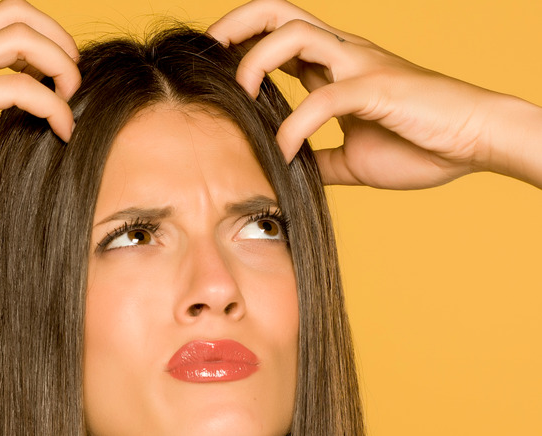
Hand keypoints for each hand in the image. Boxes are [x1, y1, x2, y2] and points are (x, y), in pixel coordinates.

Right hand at [0, 0, 79, 203]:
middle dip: (57, 39)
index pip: (0, 23)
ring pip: (21, 35)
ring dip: (60, 63)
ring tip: (71, 100)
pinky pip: (19, 87)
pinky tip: (62, 131)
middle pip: (16, 12)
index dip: (39, 42)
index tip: (55, 80)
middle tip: (71, 80)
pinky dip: (52, 106)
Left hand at [207, 0, 535, 188]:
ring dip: (257, 61)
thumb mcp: (352, 158)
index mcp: (335, 66)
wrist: (476, 141)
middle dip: (236, 25)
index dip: (240, 43)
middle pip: (279, 13)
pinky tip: (282, 149)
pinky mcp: (378, 88)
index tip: (212, 67)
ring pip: (296, 35)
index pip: (277, 36)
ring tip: (240, 96)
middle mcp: (344, 55)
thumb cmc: (420, 143)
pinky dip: (296, 124)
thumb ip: (318, 157)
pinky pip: (325, 98)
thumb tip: (287, 171)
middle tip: (208, 54)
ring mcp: (360, 65)